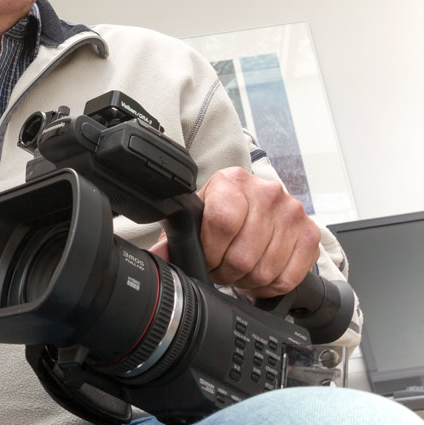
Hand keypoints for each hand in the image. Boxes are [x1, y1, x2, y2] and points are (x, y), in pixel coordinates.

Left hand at [150, 167, 320, 298]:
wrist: (252, 206)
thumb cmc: (221, 211)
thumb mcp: (197, 218)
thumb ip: (176, 237)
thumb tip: (159, 257)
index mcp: (232, 182)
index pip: (223, 222)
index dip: (211, 251)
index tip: (207, 257)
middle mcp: (267, 192)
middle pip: (243, 255)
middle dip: (227, 272)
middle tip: (222, 267)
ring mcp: (292, 213)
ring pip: (265, 271)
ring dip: (247, 280)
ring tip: (240, 269)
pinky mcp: (310, 234)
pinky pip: (287, 278)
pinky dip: (269, 286)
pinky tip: (259, 274)